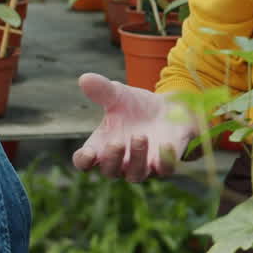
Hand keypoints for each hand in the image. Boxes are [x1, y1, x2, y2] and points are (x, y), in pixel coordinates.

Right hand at [72, 73, 198, 181]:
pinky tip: (164, 145)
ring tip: (140, 136)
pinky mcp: (165, 163)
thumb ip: (102, 90)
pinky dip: (164, 160)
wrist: (169, 107)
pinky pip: (164, 170)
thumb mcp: (118, 94)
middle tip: (117, 142)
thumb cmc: (136, 106)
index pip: (84, 162)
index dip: (84, 161)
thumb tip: (84, 79)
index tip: (88, 153)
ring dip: (137, 158)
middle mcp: (120, 161)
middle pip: (110, 171)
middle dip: (112, 159)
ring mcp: (143, 165)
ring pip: (135, 174)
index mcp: (102, 146)